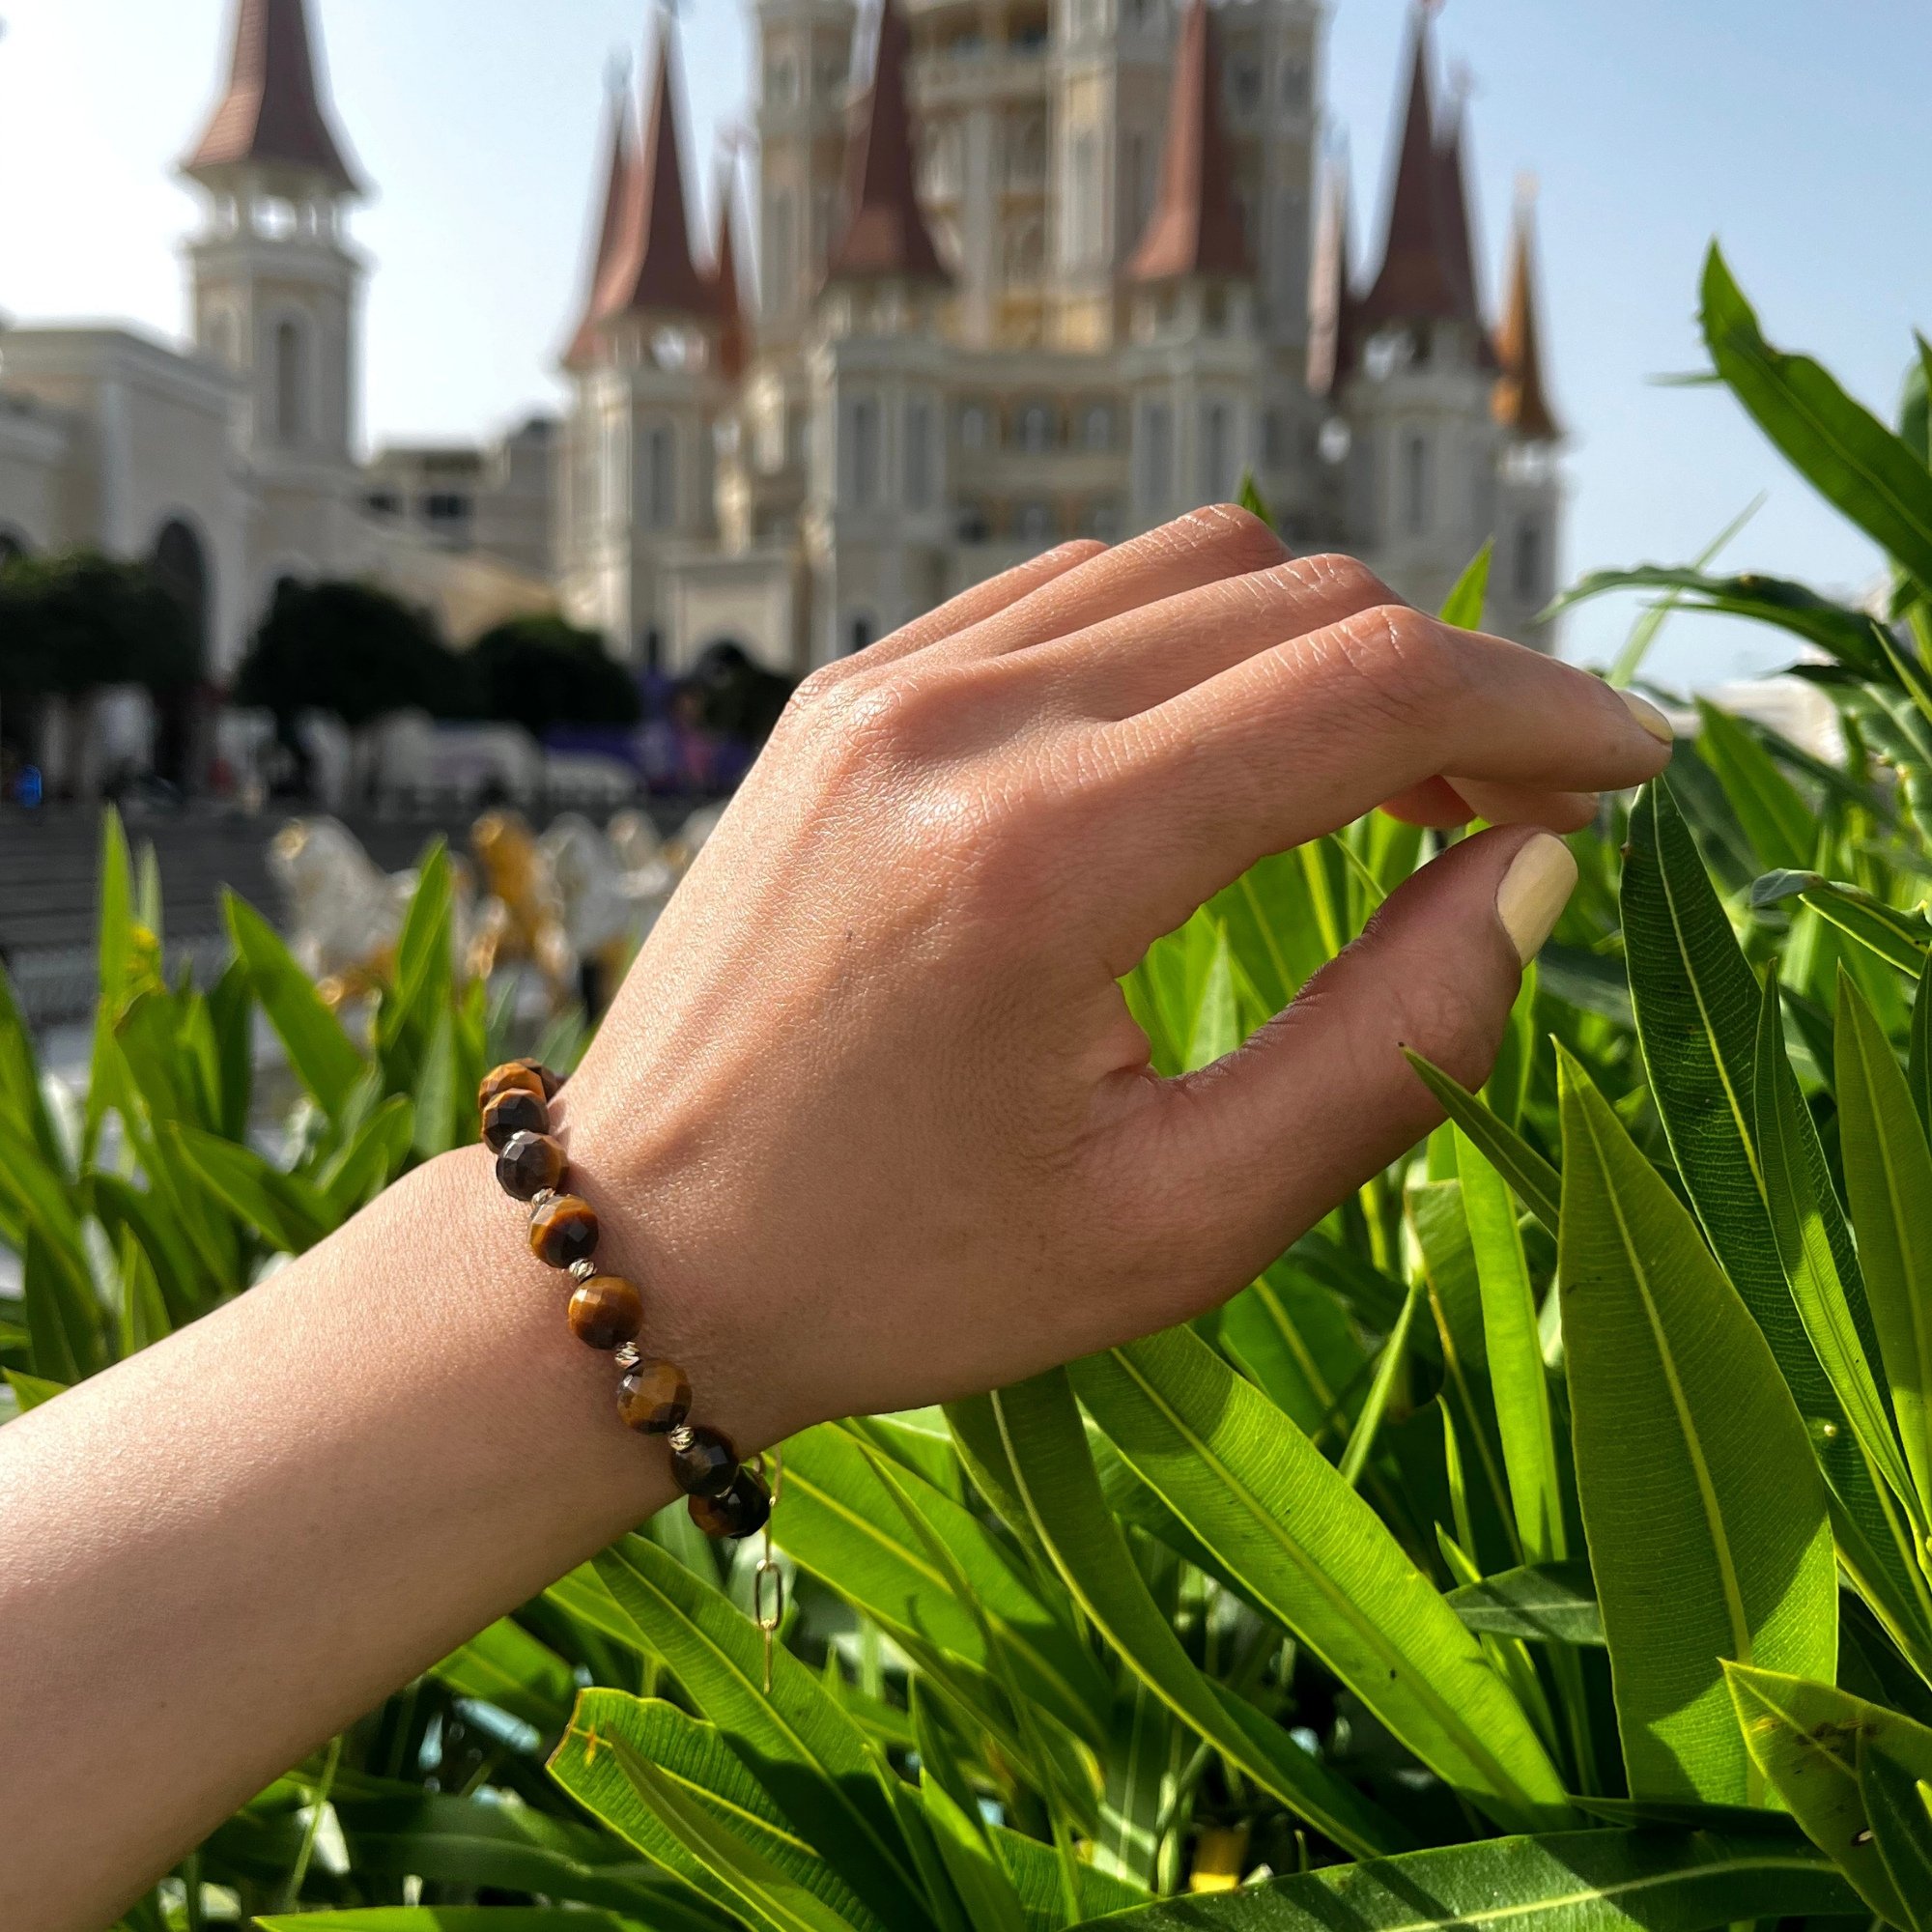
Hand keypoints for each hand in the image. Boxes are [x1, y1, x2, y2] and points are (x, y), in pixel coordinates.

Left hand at [563, 508, 1671, 1449]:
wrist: (643, 1246)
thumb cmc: (904, 1271)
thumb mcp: (1179, 1223)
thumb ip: (1392, 1042)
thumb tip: (1531, 871)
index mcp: (1046, 859)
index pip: (1369, 690)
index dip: (1542, 711)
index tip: (1629, 770)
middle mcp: (960, 721)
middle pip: (1298, 601)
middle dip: (1453, 687)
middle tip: (1517, 808)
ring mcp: (886, 684)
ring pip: (1192, 566)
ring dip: (1326, 648)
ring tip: (1382, 781)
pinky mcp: (847, 690)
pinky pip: (1072, 593)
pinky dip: (1193, 639)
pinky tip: (1220, 749)